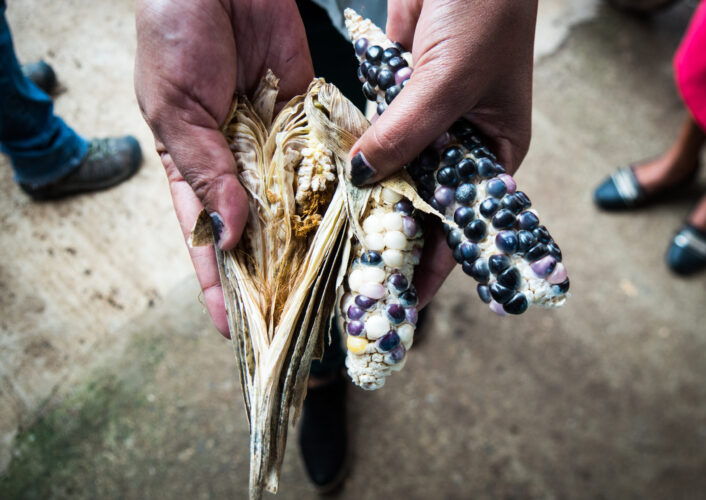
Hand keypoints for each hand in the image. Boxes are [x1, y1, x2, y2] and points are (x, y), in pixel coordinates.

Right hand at [135, 0, 313, 335]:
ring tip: (331, 290)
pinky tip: (352, 228)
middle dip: (274, 277)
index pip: (208, 240)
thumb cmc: (176, 31)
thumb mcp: (174, 104)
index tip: (234, 329)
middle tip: (296, 322)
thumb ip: (205, 168)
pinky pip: (325, 163)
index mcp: (194, 166)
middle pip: (259, 233)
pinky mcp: (310, 119)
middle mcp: (239, 165)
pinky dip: (338, 192)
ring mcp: (276, 145)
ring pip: (296, 206)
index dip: (218, 285)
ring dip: (311, 245)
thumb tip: (231, 232)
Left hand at [350, 0, 537, 307]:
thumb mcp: (449, 81)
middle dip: (394, 239)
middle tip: (359, 280)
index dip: (436, 265)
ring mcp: (425, 122)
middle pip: (424, 205)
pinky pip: (375, 137)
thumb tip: (363, 177)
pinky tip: (330, 185)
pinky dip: (357, 157)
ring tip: (338, 246)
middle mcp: (459, 145)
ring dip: (370, 201)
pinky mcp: (396, 98)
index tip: (406, 302)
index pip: (463, 224)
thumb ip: (406, 133)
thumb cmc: (485, 13)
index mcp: (493, 153)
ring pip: (395, 173)